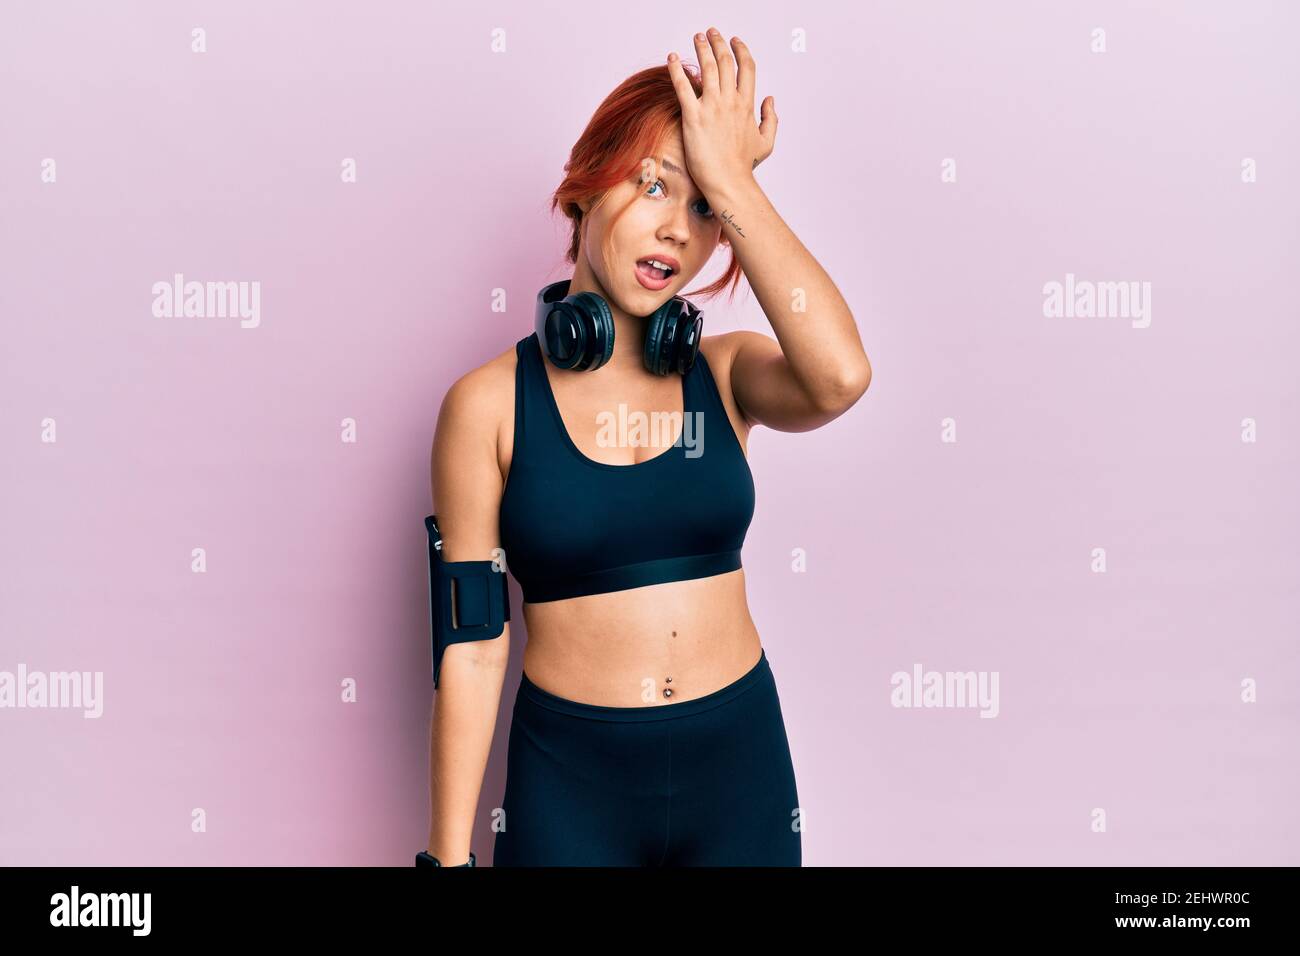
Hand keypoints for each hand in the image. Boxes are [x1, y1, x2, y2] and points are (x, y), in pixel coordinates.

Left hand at [666, 28, 776, 199]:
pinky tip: (671, 57)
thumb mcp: (766, 142)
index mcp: (747, 104)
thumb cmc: (744, 166)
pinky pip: (683, 86)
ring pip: (708, 68)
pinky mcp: (693, 117)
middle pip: (726, 61)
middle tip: (711, 32)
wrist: (728, 182)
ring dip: (701, 48)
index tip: (734, 41)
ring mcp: (712, 107)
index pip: (747, 67)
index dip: (741, 50)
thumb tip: (770, 99)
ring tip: (696, 37)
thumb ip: (771, 118)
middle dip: (719, 42)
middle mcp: (731, 101)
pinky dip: (676, 69)